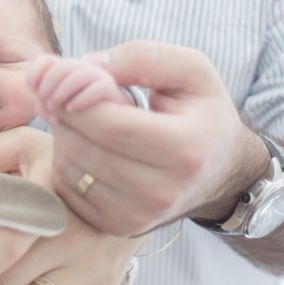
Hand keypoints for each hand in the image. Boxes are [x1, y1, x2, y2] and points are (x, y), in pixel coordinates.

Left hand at [27, 55, 128, 118]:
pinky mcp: (110, 89)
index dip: (35, 72)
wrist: (108, 121)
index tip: (31, 89)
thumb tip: (35, 94)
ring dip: (61, 92)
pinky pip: (97, 88)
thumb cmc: (76, 113)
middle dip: (47, 85)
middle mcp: (80, 68)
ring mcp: (96, 76)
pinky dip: (81, 99)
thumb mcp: (56, 106)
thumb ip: (42, 99)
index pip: (45, 61)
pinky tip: (72, 109)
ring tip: (54, 109)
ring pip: (76, 76)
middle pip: (59, 68)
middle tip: (45, 103)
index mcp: (65, 69)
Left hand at [48, 40, 267, 235]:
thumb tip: (85, 66)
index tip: (62, 77)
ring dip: (63, 133)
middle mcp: (163, 192)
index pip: (110, 125)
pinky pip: (67, 187)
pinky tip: (86, 141)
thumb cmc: (202, 113)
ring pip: (69, 166)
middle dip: (63, 111)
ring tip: (82, 114)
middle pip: (83, 146)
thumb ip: (141, 57)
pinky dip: (66, 158)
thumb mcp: (189, 70)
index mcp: (186, 150)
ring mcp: (139, 216)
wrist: (221, 173)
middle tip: (62, 90)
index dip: (75, 97)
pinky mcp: (118, 226)